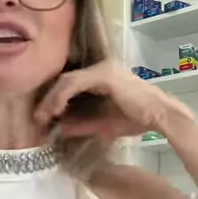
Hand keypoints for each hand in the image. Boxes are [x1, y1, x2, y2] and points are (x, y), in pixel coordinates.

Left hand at [35, 60, 193, 139]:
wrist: (159, 116)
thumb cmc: (136, 119)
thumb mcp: (102, 124)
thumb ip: (80, 125)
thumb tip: (58, 130)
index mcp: (101, 77)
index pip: (70, 84)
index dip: (54, 100)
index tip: (43, 118)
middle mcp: (100, 68)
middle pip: (65, 80)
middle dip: (48, 100)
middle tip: (37, 118)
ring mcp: (102, 69)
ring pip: (66, 81)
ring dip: (51, 99)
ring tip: (42, 117)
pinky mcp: (104, 74)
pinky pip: (75, 83)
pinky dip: (62, 96)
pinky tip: (54, 110)